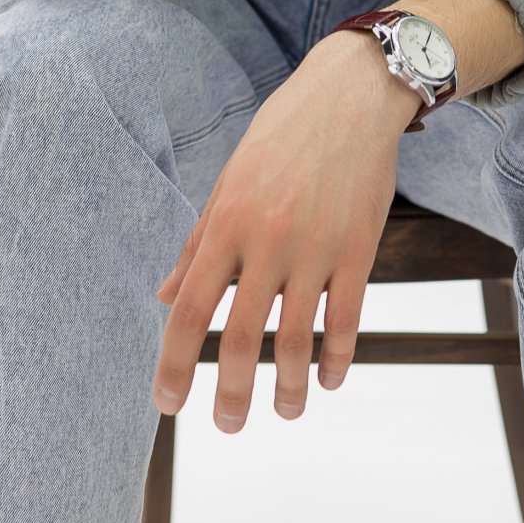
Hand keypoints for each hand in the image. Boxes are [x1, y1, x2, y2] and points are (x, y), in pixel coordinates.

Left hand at [151, 36, 407, 429]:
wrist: (350, 96)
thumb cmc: (282, 135)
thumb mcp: (229, 181)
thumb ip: (198, 243)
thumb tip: (164, 296)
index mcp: (228, 222)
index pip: (190, 308)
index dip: (175, 363)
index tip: (168, 403)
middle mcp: (268, 240)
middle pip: (242, 336)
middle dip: (231, 393)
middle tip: (227, 426)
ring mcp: (316, 247)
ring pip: (297, 339)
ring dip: (288, 388)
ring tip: (285, 412)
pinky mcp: (359, 249)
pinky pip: (347, 320)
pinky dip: (338, 359)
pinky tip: (331, 380)